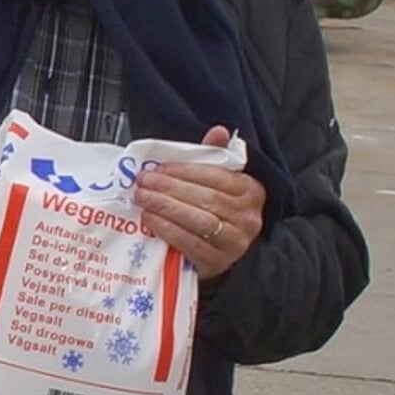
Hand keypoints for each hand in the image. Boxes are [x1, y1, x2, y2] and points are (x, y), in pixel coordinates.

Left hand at [134, 125, 265, 280]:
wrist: (218, 252)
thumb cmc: (215, 211)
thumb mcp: (219, 181)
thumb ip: (215, 155)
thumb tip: (219, 131)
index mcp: (251, 190)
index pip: (216, 176)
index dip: (185, 171)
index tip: (159, 167)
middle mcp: (248, 218)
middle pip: (206, 198)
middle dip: (170, 188)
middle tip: (143, 182)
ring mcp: (235, 243)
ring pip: (198, 220)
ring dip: (166, 208)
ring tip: (143, 198)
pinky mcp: (218, 263)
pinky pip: (191, 244)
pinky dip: (168, 230)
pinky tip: (151, 220)